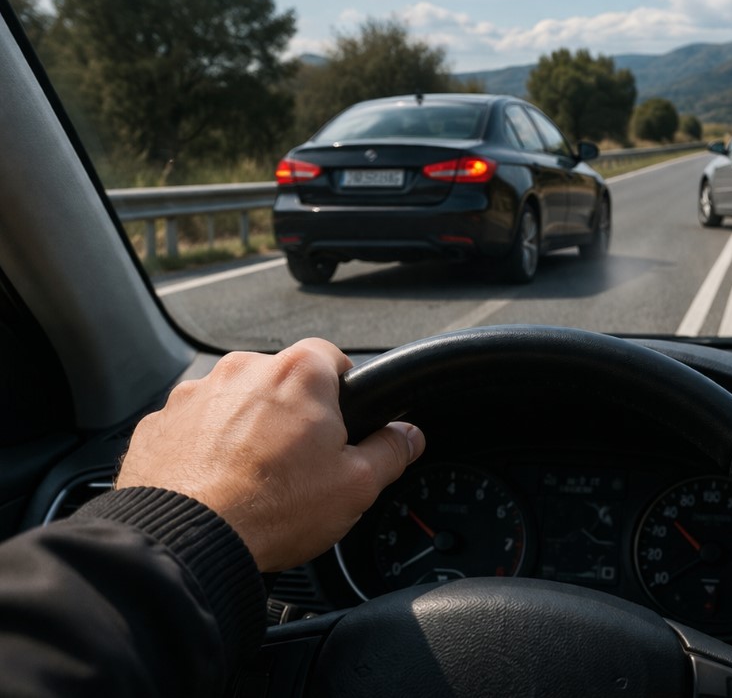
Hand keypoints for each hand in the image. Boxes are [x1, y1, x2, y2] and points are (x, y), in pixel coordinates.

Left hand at [117, 338, 424, 571]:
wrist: (185, 541)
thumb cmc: (273, 508)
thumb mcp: (358, 485)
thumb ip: (391, 451)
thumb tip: (409, 436)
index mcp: (298, 373)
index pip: (332, 356)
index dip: (343, 389)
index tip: (342, 421)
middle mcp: (242, 370)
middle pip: (281, 381)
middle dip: (292, 413)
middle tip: (301, 461)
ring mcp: (193, 395)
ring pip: (235, 403)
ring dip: (245, 429)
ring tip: (253, 479)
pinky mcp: (157, 424)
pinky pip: (193, 428)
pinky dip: (205, 449)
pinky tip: (216, 485)